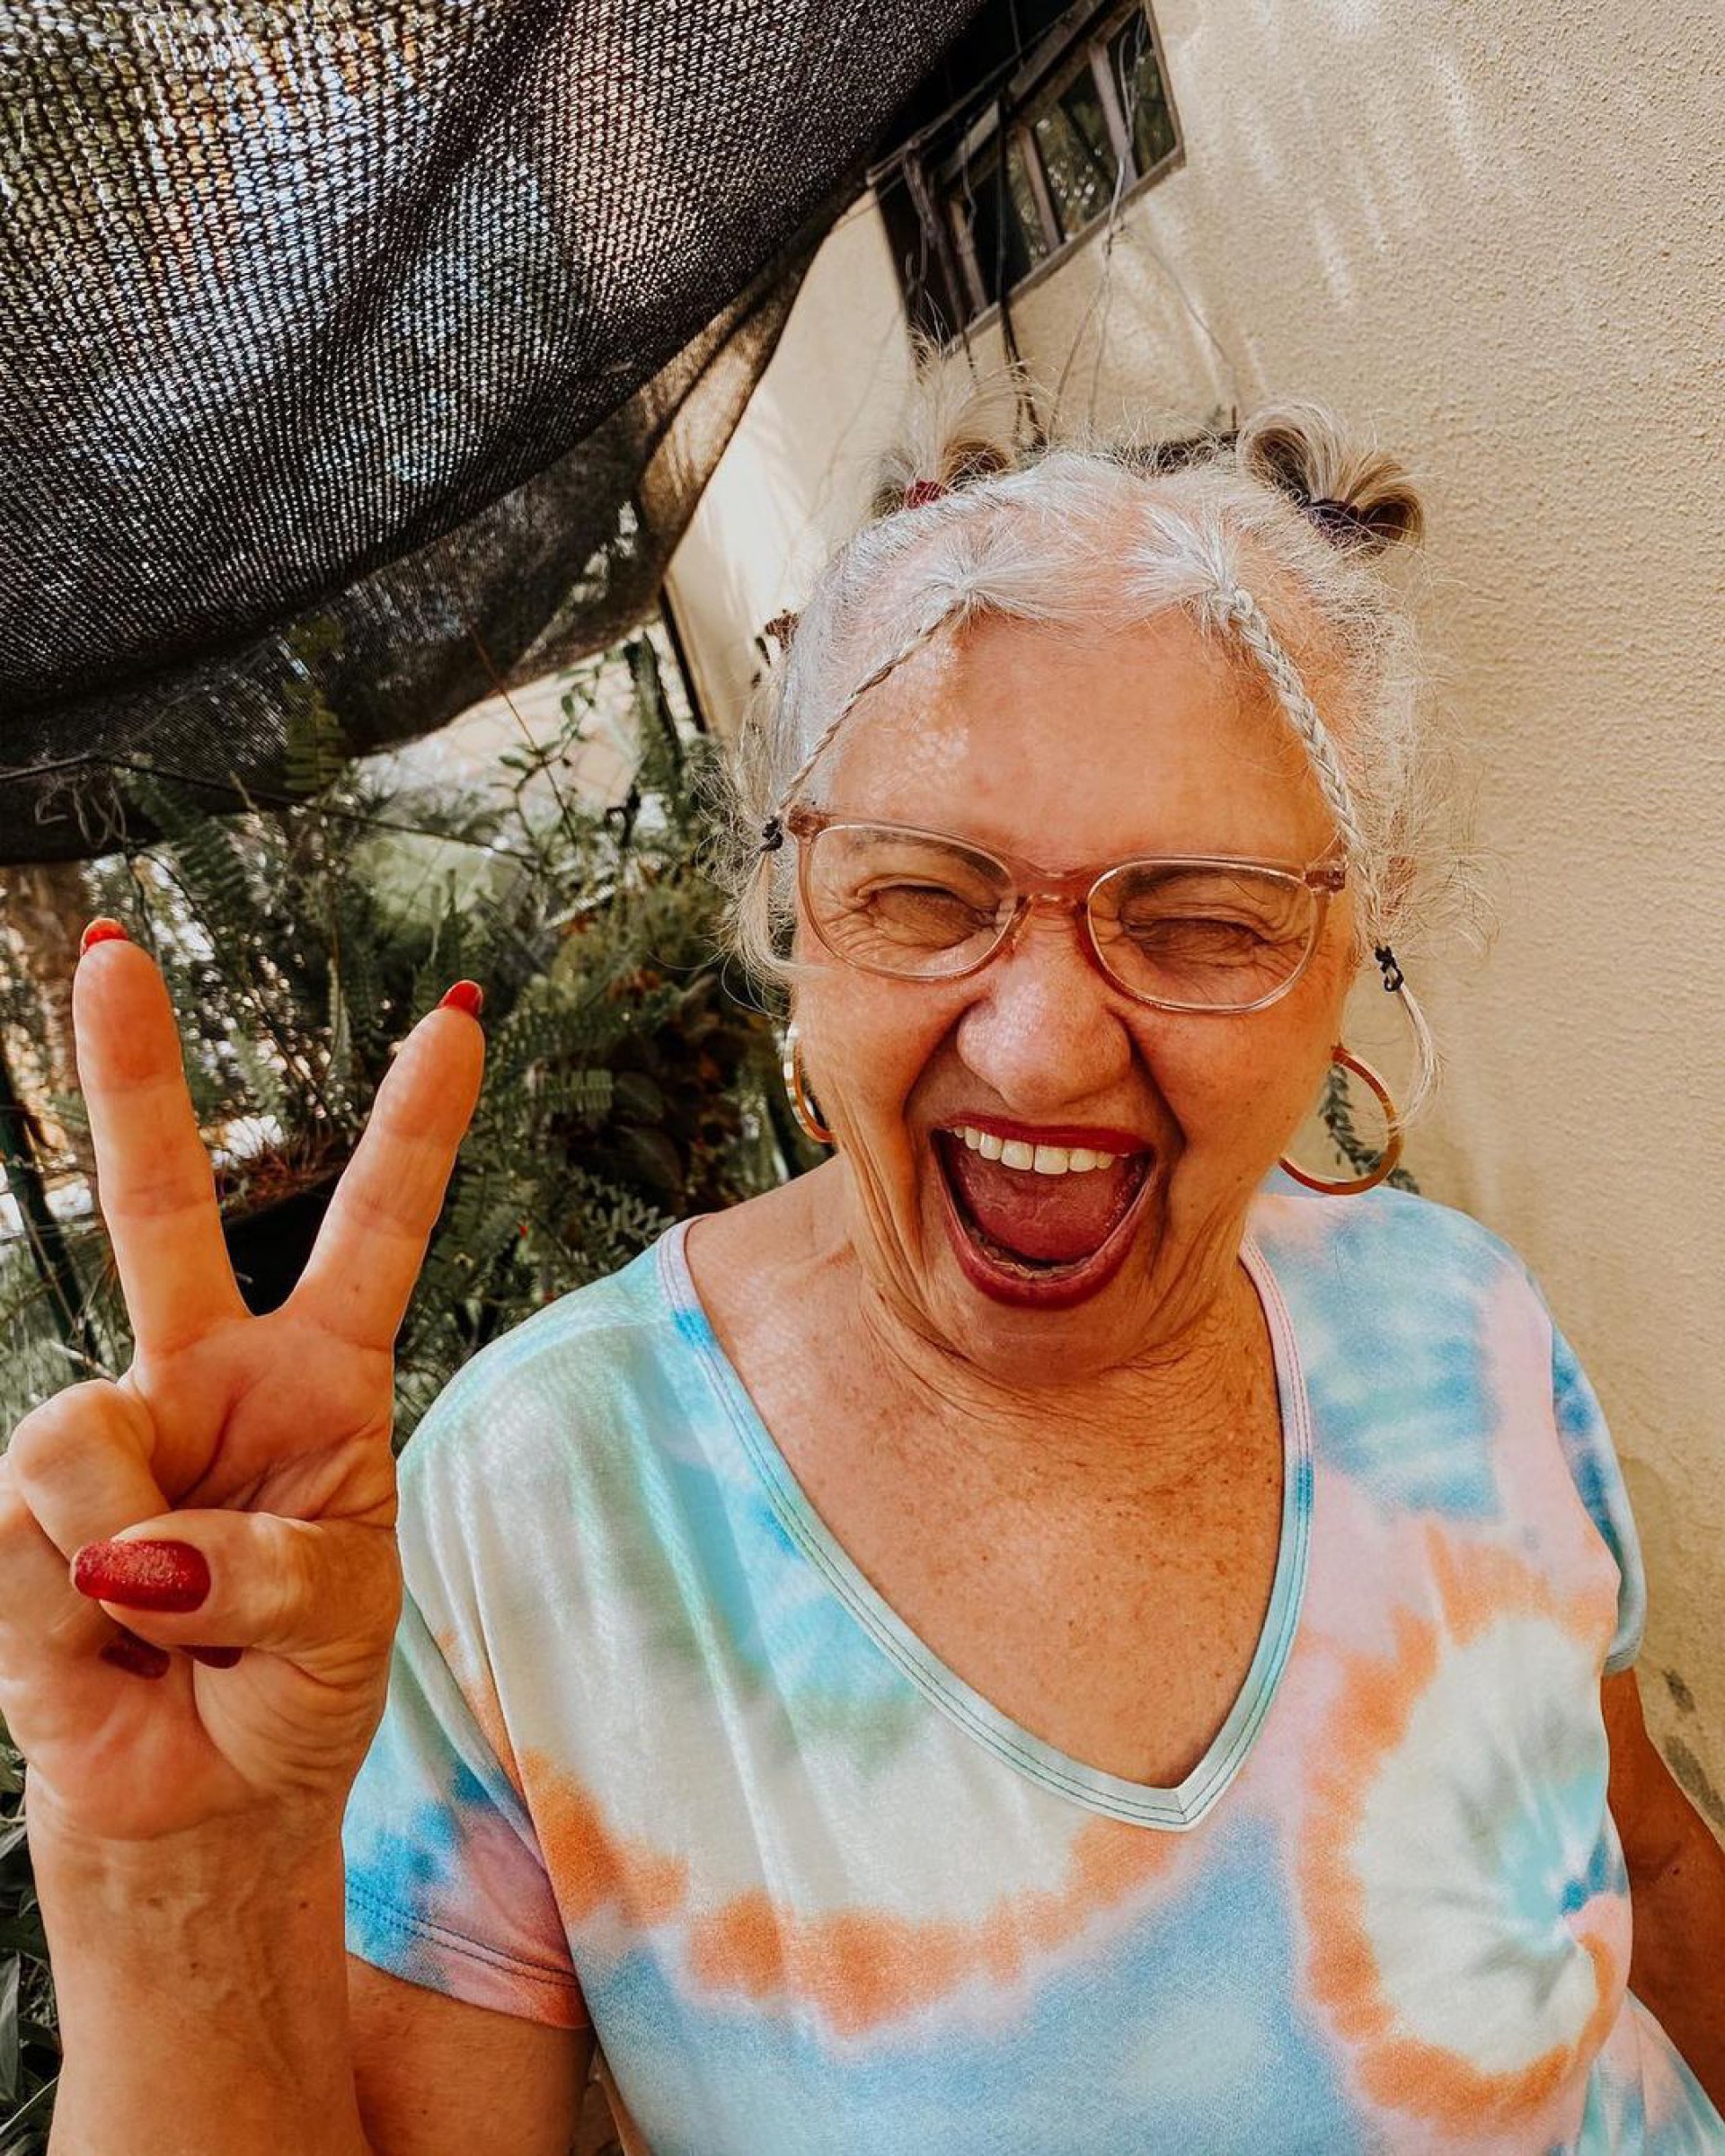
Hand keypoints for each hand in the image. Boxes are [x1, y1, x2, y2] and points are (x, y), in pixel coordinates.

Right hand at [0, 924, 484, 1846]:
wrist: (199, 1796)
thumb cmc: (296, 1687)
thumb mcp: (346, 1624)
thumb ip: (268, 1568)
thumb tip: (131, 1543)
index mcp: (319, 1380)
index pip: (374, 1231)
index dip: (417, 1126)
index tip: (461, 1015)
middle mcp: (207, 1381)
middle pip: (164, 1210)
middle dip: (131, 1079)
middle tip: (107, 950)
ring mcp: (107, 1440)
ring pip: (85, 1428)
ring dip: (140, 1547)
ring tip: (164, 1617)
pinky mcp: (23, 1515)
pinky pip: (46, 1523)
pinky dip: (89, 1598)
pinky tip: (104, 1636)